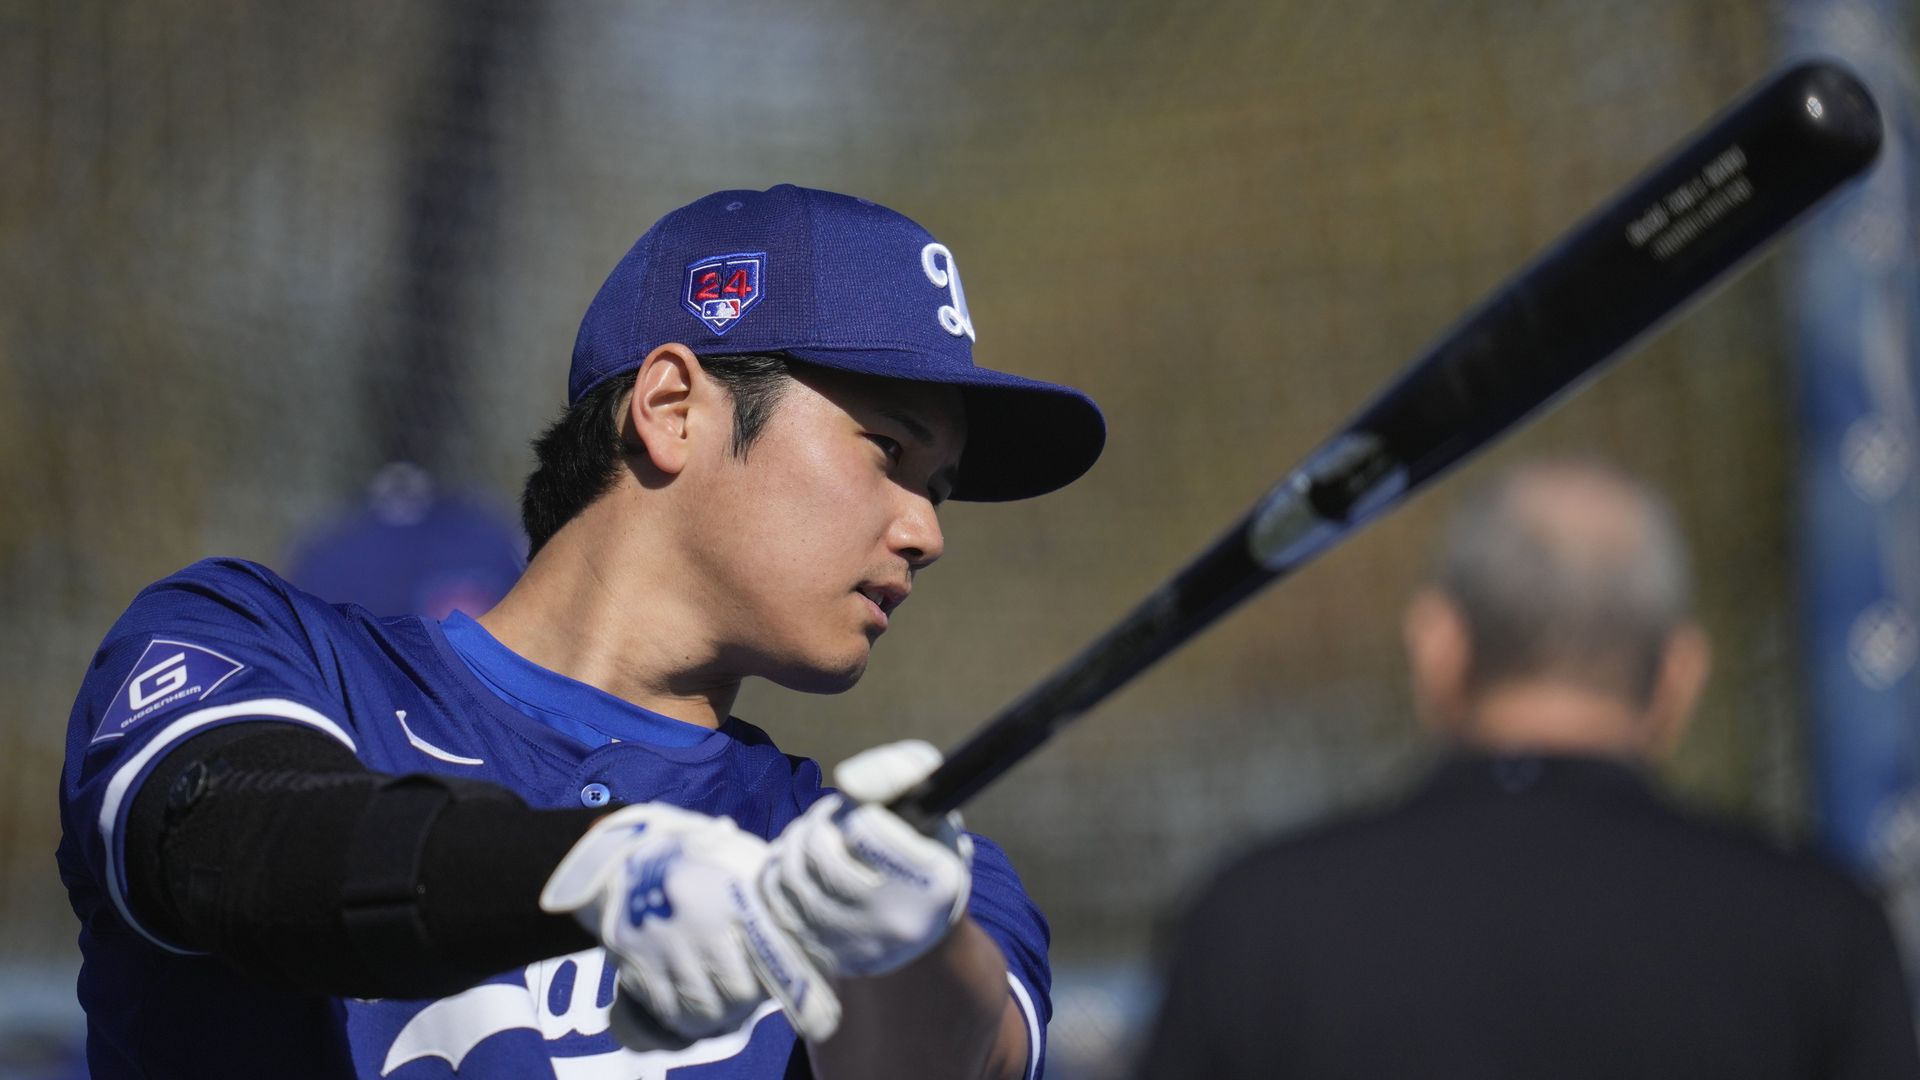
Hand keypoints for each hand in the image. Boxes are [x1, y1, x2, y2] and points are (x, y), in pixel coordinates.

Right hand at [539, 803, 841, 1047]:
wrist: (632, 854)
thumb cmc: (705, 859)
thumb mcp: (744, 859)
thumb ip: (776, 889)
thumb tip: (817, 923)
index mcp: (736, 894)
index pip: (773, 956)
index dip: (789, 981)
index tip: (801, 993)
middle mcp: (703, 922)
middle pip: (739, 994)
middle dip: (749, 1002)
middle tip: (751, 994)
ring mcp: (668, 944)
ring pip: (704, 1010)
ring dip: (719, 1015)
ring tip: (724, 1004)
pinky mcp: (638, 960)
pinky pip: (667, 1010)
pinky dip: (684, 1019)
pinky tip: (692, 1006)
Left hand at [761, 740, 973, 978]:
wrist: (923, 928)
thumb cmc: (926, 850)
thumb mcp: (932, 802)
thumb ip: (900, 770)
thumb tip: (848, 783)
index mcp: (934, 883)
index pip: (867, 830)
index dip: (857, 812)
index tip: (864, 814)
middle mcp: (896, 922)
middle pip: (822, 854)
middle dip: (818, 821)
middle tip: (829, 816)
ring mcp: (857, 945)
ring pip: (793, 877)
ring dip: (795, 841)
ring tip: (812, 833)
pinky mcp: (825, 955)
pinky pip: (777, 902)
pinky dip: (778, 870)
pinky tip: (796, 861)